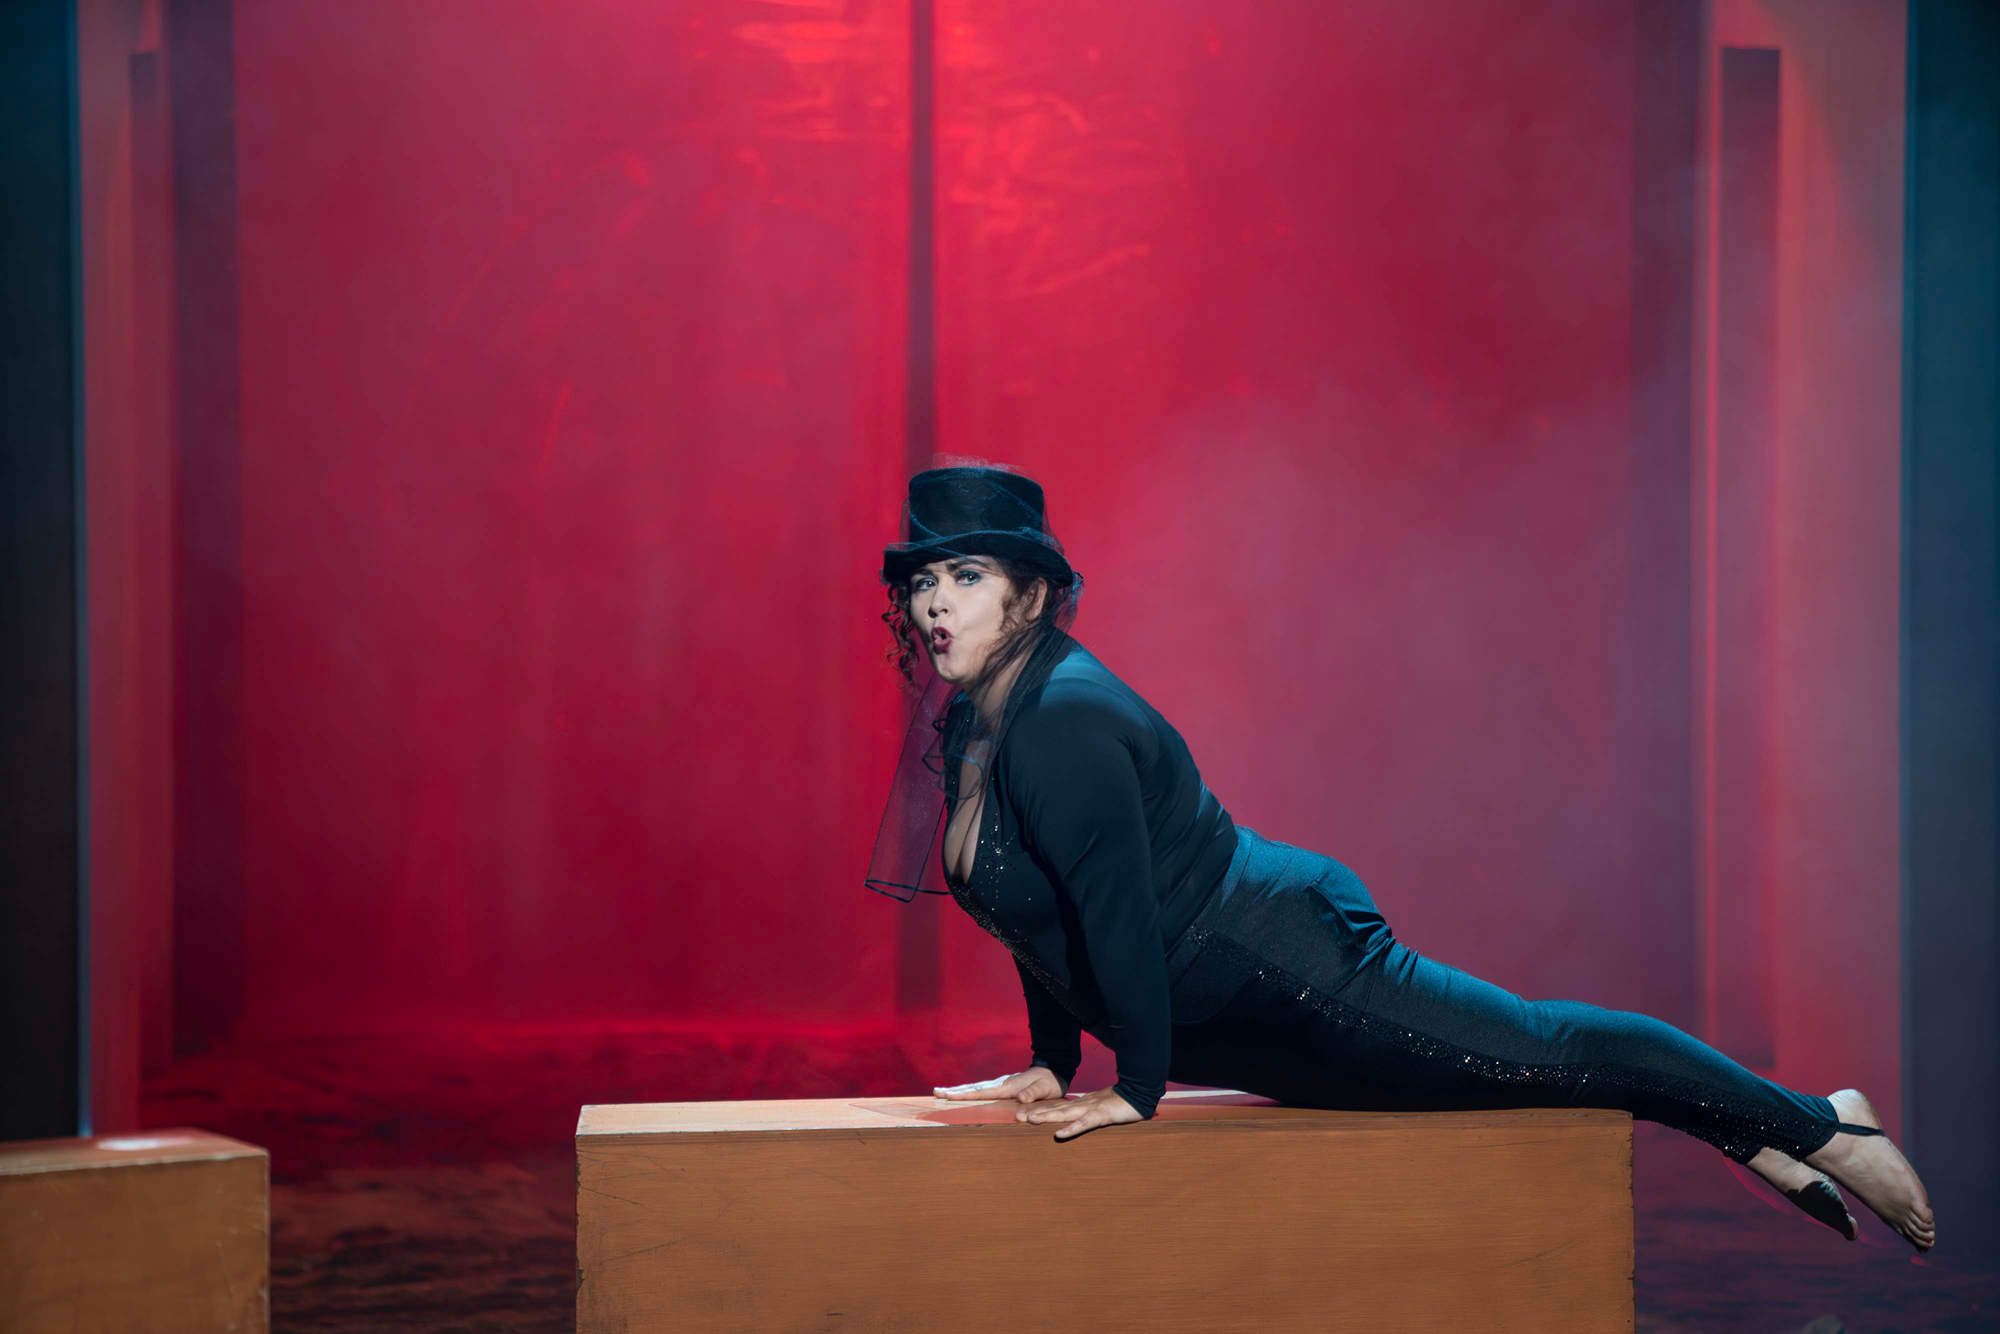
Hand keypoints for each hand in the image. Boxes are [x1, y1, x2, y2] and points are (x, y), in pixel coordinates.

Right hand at [934, 1067, 1068, 1103]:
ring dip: (959, 1090)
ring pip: (976, 1088)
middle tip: (936, 1092)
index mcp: (1007, 1087)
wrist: (1053, 1071)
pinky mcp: (1003, 1086)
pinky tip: (964, 1093)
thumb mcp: (1044, 1088)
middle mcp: (1000, 1084)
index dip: (965, 1095)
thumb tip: (1020, 1099)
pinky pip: (983, 1089)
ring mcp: (1001, 1084)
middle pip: (974, 1088)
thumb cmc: (1049, 1082)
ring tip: (942, 1092)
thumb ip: (1032, 1093)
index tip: (948, 1095)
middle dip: (955, 1091)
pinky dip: (970, 1091)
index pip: (982, 1092)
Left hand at [1016, 1086, 1142, 1139]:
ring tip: (1030, 1120)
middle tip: (1016, 1115)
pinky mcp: (1100, 1115)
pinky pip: (1083, 1124)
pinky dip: (1071, 1129)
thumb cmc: (1120, 1102)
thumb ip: (1087, 1112)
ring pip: (1064, 1114)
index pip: (1056, 1106)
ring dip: (1047, 1117)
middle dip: (1035, 1112)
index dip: (1039, 1109)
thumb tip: (1075, 1119)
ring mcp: (1090, 1109)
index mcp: (1081, 1103)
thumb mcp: (1099, 1107)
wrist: (1139, 1093)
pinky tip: (1059, 1134)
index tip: (1022, 1111)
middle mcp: (1081, 1105)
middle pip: (1055, 1108)